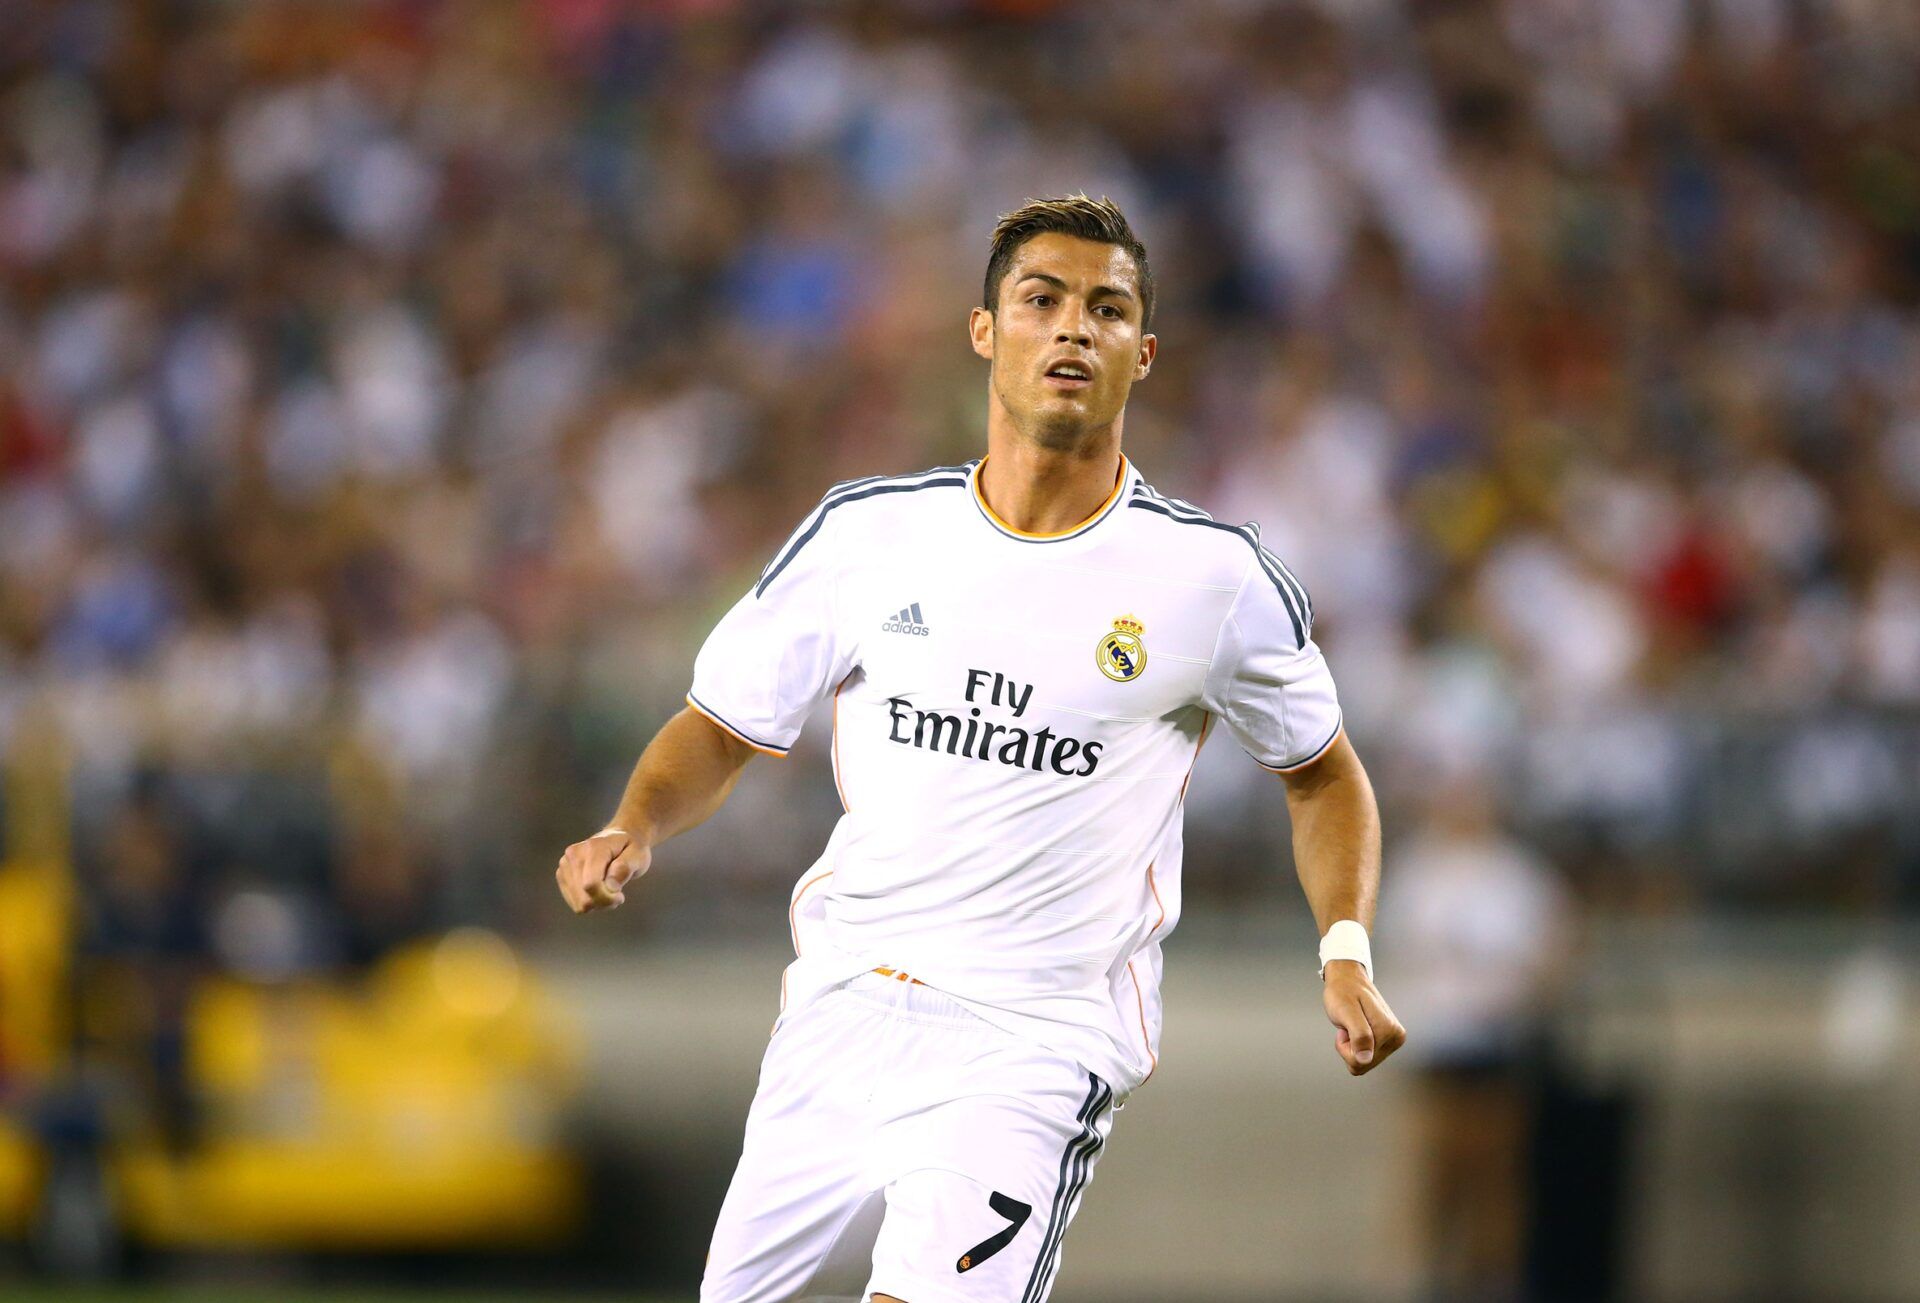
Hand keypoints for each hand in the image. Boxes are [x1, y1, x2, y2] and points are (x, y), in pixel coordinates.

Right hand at [556, 828, 650, 913]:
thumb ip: (625, 868)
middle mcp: (574, 855)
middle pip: (584, 897)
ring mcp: (564, 864)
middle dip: (603, 902)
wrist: (616, 839)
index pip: (591, 884)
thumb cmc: (630, 848)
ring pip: (578, 903)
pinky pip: (574, 902)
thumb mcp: (638, 855)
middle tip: (616, 893)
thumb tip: (610, 886)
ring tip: (608, 890)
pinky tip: (597, 891)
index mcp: (593, 848)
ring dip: (596, 903)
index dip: (606, 898)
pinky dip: (588, 901)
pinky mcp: (562, 874)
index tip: (620, 897)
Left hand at [1322, 961, 1406, 1075]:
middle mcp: (1396, 1037)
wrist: (1348, 979)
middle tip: (1348, 1024)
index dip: (1346, 1047)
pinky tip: (1356, 1028)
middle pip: (1365, 1064)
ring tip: (1352, 1024)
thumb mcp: (1346, 1011)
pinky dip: (1356, 1045)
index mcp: (1390, 1031)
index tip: (1347, 1025)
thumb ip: (1359, 1035)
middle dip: (1349, 1047)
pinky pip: (1366, 1056)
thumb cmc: (1343, 991)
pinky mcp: (1388, 1039)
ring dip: (1352, 1046)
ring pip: (1365, 1062)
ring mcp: (1393, 1039)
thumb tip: (1366, 1059)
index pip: (1361, 1062)